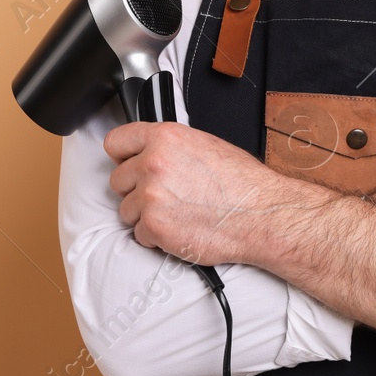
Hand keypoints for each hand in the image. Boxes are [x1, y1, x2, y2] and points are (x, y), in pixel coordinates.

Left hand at [103, 120, 302, 266]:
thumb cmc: (240, 183)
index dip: (122, 156)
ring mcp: (150, 196)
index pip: (115, 142)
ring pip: (125, 210)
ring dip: (145, 216)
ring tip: (176, 214)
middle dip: (135, 190)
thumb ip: (168, 147)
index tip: (127, 164)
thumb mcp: (203, 144)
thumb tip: (148, 154)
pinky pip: (139, 235)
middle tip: (163, 196)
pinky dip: (156, 237)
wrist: (260, 214)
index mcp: (164, 137)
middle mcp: (152, 163)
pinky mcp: (154, 226)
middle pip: (117, 180)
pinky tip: (180, 228)